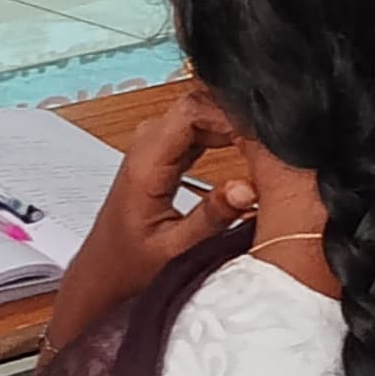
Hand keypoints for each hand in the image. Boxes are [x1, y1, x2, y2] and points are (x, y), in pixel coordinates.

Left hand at [49, 93, 255, 344]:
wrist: (103, 270)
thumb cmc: (130, 264)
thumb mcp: (176, 249)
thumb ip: (212, 217)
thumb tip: (248, 189)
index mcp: (146, 164)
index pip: (192, 112)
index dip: (231, 115)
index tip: (263, 135)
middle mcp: (146, 146)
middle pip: (198, 104)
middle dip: (236, 115)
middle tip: (271, 140)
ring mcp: (152, 145)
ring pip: (199, 111)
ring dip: (232, 122)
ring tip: (264, 145)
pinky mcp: (162, 151)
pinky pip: (197, 127)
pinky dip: (224, 132)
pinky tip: (247, 146)